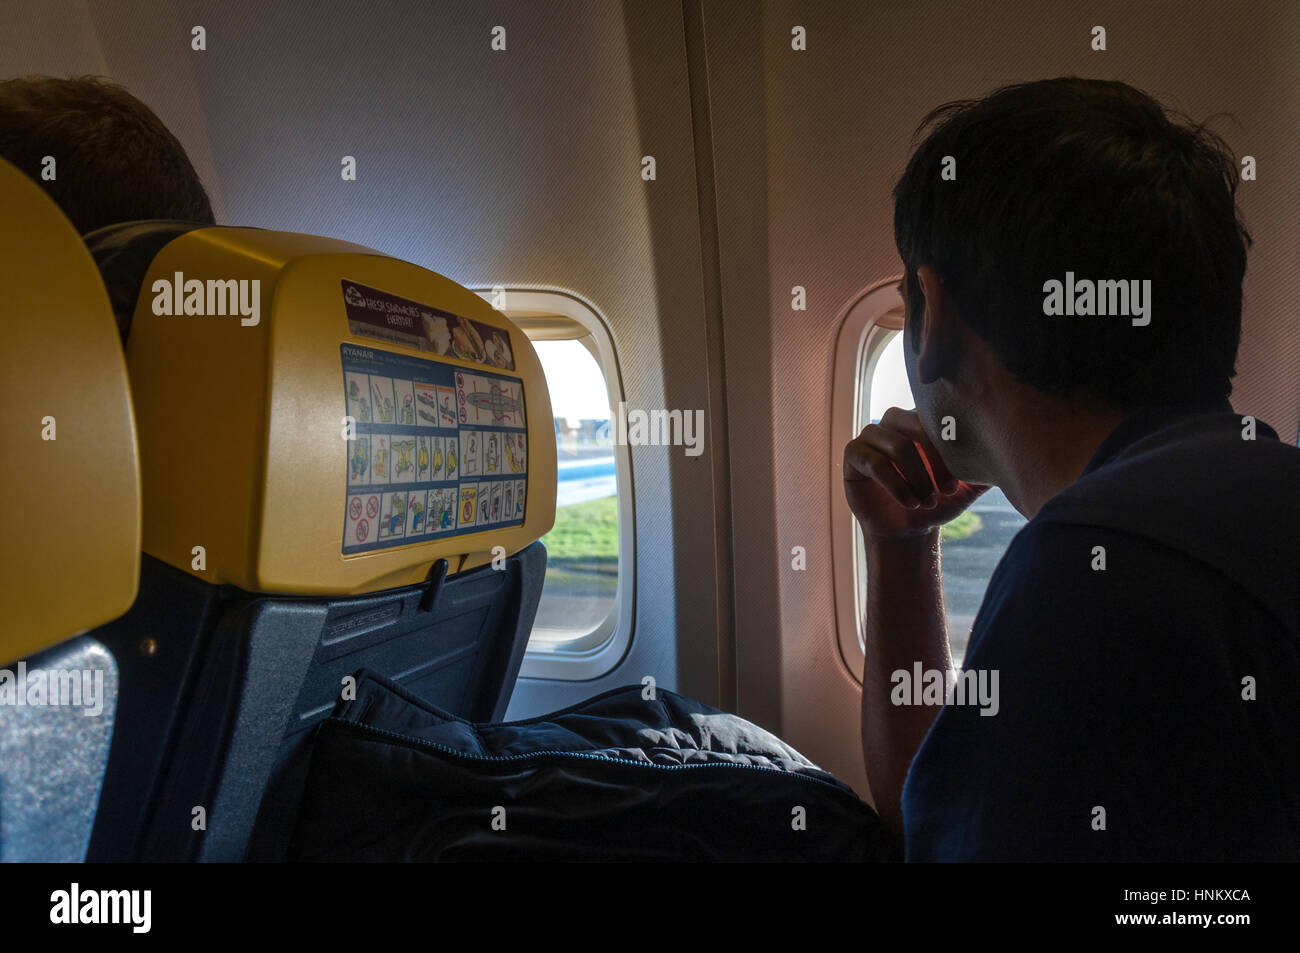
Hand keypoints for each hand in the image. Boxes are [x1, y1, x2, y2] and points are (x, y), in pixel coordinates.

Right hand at [843, 407, 989, 540]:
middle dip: (932, 462)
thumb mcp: (966, 487)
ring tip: (926, 501)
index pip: (934, 417)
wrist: (908, 530)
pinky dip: (896, 485)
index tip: (956, 483)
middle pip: (913, 426)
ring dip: (916, 477)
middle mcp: (894, 422)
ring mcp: (871, 435)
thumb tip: (1015, 455)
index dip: (946, 449)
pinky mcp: (853, 454)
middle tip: (944, 491)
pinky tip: (910, 503)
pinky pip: (874, 463)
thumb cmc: (936, 502)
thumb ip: (985, 470)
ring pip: (896, 446)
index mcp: (921, 420)